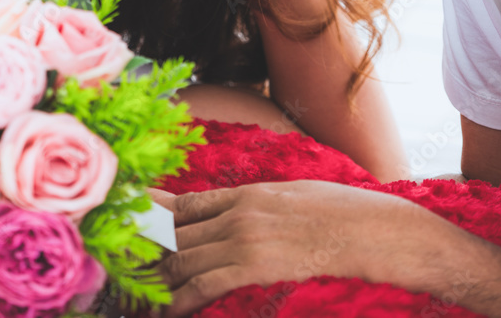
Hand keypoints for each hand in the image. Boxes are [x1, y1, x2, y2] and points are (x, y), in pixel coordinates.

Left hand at [157, 181, 428, 316]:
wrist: (376, 230)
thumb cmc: (345, 214)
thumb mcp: (295, 197)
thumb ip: (260, 206)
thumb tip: (240, 217)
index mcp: (246, 194)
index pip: (185, 205)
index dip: (153, 218)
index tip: (131, 228)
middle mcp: (237, 213)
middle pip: (176, 233)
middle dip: (147, 254)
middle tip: (123, 272)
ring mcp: (244, 238)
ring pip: (183, 259)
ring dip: (158, 282)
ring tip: (139, 299)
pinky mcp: (254, 266)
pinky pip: (203, 283)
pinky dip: (179, 299)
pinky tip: (166, 311)